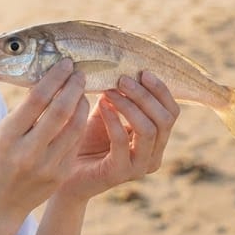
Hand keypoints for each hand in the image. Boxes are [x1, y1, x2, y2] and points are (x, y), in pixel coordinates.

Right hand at [0, 59, 90, 224]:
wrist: (1, 201)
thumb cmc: (0, 157)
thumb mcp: (3, 132)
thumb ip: (25, 111)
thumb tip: (50, 79)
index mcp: (8, 137)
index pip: (36, 99)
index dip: (54, 78)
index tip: (65, 64)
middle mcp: (28, 152)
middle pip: (60, 111)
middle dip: (73, 87)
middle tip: (79, 73)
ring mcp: (47, 166)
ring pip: (75, 127)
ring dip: (82, 104)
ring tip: (81, 91)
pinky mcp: (61, 175)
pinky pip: (76, 142)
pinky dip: (80, 122)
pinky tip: (80, 112)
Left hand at [55, 71, 179, 202]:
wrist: (62, 171)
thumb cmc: (85, 139)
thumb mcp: (107, 111)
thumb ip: (120, 94)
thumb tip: (124, 61)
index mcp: (157, 140)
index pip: (172, 112)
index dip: (161, 90)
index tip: (142, 71)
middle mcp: (153, 156)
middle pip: (165, 119)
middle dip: (145, 95)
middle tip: (123, 79)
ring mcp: (138, 167)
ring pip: (149, 130)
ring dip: (130, 105)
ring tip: (110, 90)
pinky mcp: (119, 174)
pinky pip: (122, 142)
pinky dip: (112, 119)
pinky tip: (101, 105)